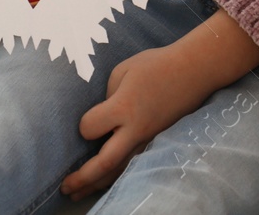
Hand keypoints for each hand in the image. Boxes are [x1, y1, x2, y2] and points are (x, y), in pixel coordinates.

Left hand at [61, 45, 208, 200]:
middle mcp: (137, 128)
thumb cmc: (156, 65)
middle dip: (82, 178)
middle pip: (105, 162)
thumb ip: (107, 96)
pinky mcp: (157, 142)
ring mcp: (149, 138)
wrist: (194, 70)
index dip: (83, 127)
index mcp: (124, 106)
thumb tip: (101, 116)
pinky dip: (115, 177)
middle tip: (64, 187)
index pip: (91, 128)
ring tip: (76, 193)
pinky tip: (104, 182)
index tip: (84, 122)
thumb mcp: (123, 70)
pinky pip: (133, 166)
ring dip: (96, 184)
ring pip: (120, 171)